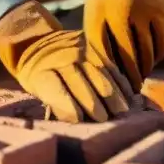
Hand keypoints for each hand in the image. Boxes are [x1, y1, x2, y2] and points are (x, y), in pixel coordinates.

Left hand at [0, 0, 131, 122]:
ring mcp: (80, 52)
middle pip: (83, 87)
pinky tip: (128, 97)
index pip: (58, 93)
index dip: (71, 110)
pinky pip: (111, 67)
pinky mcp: (94, 48)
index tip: (81, 121)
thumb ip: (54, 103)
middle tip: (105, 122)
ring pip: (101, 77)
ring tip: (122, 113)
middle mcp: (63, 60)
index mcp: (42, 72)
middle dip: (95, 108)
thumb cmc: (37, 73)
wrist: (39, 41)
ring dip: (113, 97)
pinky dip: (120, 83)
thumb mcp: (35, 88)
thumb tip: (77, 121)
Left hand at [83, 0, 163, 91]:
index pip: (100, 51)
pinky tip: (154, 61)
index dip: (106, 71)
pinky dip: (158, 55)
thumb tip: (101, 57)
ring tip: (142, 79)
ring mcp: (139, 13)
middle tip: (130, 91)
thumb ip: (99, 25)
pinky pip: (160, 42)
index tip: (110, 86)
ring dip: (144, 69)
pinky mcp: (159, 11)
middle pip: (123, 56)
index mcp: (97, 10)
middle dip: (127, 77)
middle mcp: (116, 14)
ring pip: (144, 53)